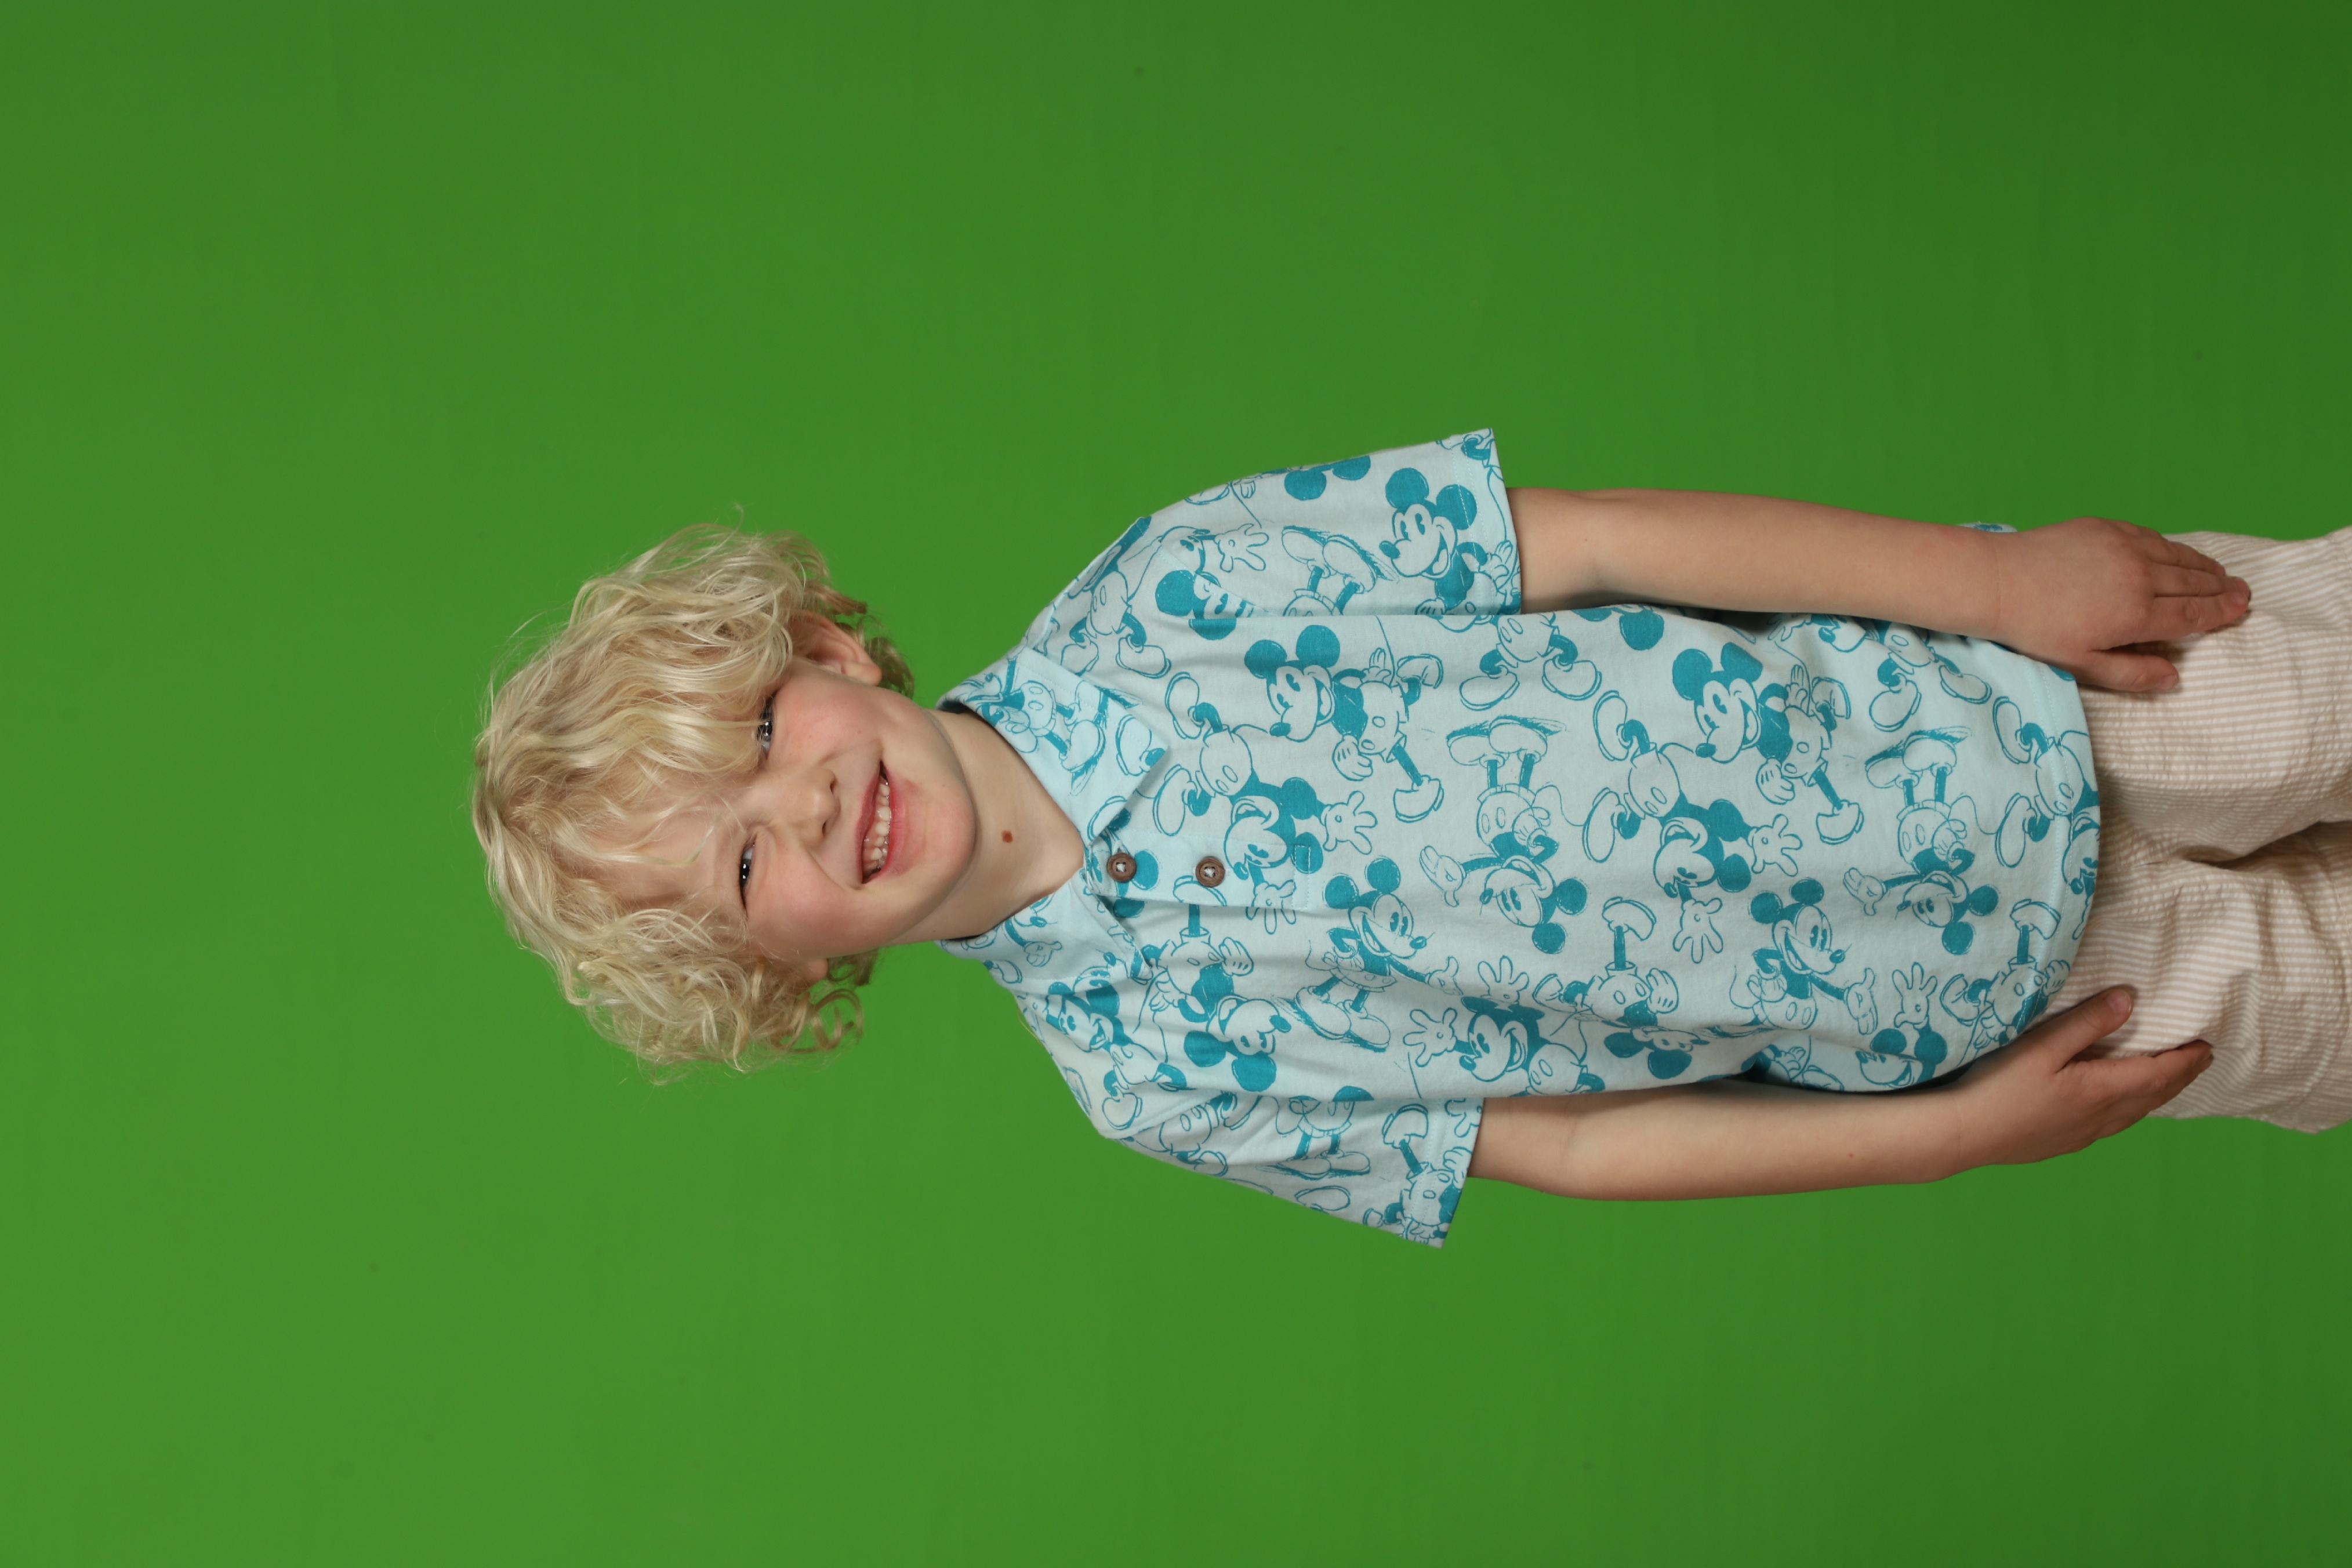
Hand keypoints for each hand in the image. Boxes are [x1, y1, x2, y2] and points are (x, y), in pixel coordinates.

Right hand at [1949, 989, 2210, 1168]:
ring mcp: (2083, 1134)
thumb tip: (2129, 1000)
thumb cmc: (1999, 1087)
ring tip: (2168, 1080)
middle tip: (2201, 1059)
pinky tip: (2121, 1107)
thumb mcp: (2040, 1046)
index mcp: (2100, 1090)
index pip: (2158, 1074)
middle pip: (2153, 1096)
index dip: (2185, 1060)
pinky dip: (2133, 1110)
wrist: (1963, 1135)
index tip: (2207, 1045)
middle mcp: (2100, 1117)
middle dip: (2180, 1076)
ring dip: (2158, 1095)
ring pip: (2135, 1115)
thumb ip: (2086, 1022)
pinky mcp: (2064, 1142)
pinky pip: (2114, 1124)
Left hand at [1990, 519, 2249, 689]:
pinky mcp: (2106, 527)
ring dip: (2202, 566)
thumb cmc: (2036, 629)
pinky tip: (2176, 553)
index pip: (2192, 615)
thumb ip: (2131, 673)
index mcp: (2137, 615)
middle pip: (2193, 584)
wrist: (1998, 581)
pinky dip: (2170, 546)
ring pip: (2177, 556)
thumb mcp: (2082, 664)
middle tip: (2242, 591)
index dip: (2220, 613)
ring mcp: (2124, 547)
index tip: (2240, 608)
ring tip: (2218, 573)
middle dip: (2220, 589)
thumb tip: (2174, 679)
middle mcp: (2139, 576)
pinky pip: (2151, 536)